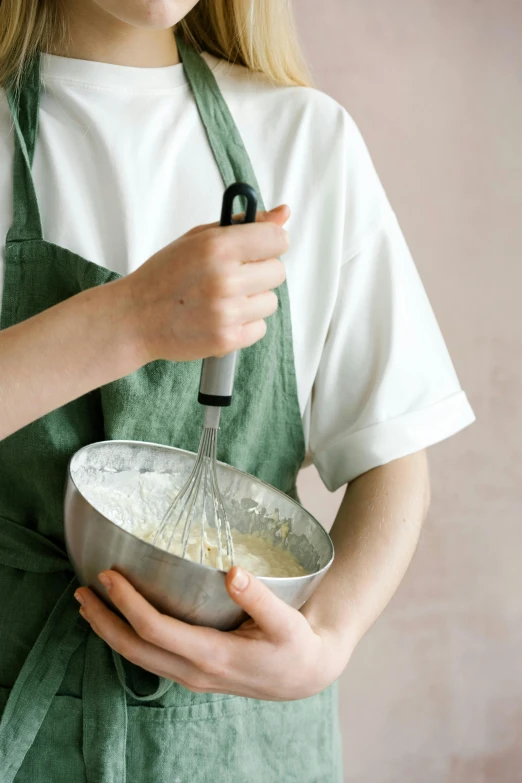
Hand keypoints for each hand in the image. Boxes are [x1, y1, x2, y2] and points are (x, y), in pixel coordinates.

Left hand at [74, 566, 351, 700]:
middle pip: (134, 649)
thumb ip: (260, 598)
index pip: (155, 630)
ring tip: (88, 605)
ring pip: (137, 657)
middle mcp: (194, 671)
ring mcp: (191, 675)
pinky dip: (127, 638)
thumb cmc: (296, 645)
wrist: (306, 676)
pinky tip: (121, 621)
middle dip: (103, 621)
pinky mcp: (193, 672)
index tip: (108, 576)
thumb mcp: (286, 622)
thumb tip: (234, 572)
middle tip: (80, 591)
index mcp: (213, 655)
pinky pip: (150, 657)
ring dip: (109, 632)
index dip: (128, 604)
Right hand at [119, 206, 289, 364]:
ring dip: (253, 300)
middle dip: (259, 273)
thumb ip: (244, 224)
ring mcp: (227, 312)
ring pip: (270, 302)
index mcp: (218, 247)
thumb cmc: (164, 275)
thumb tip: (283, 213)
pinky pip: (260, 328)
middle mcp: (225, 280)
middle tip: (232, 276)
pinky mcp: (227, 340)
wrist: (135, 318)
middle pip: (277, 272)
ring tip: (223, 299)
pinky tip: (221, 317)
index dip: (270, 243)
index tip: (259, 249)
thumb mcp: (198, 238)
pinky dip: (245, 324)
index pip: (277, 239)